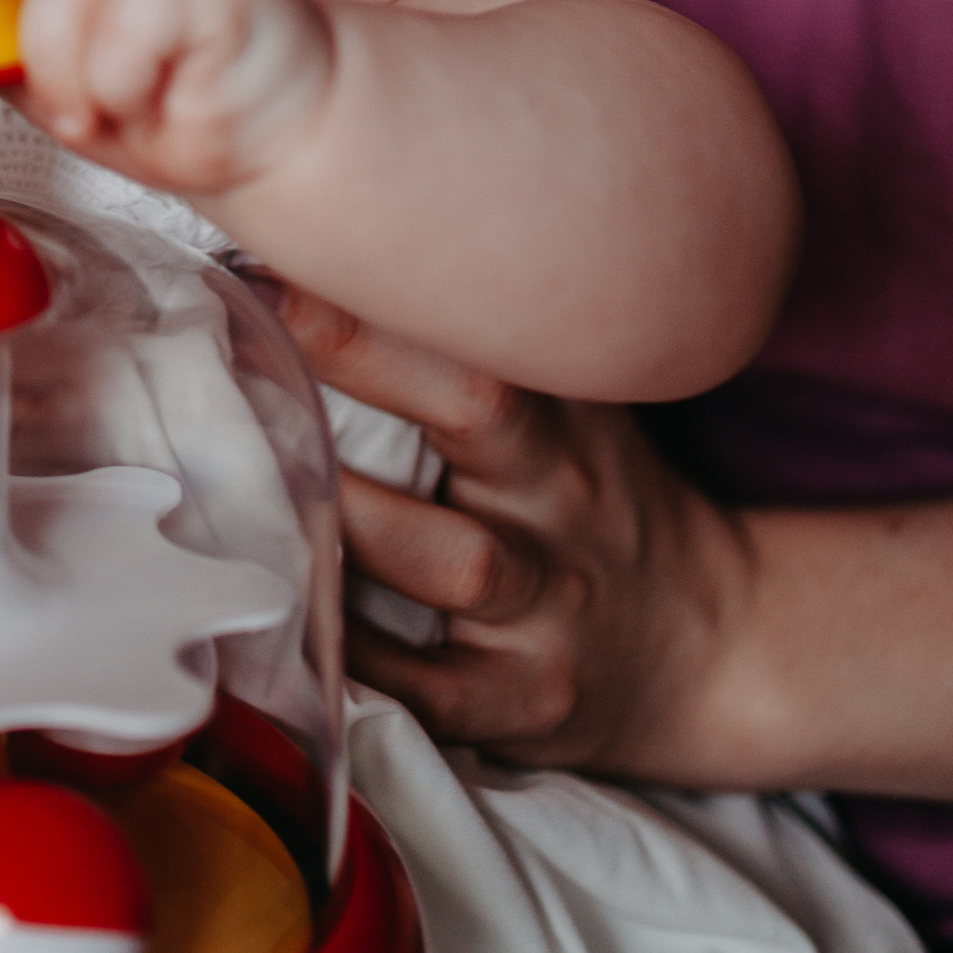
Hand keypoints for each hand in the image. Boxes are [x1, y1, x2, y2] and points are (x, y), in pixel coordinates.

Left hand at [274, 285, 753, 776]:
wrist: (706, 645)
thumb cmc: (584, 502)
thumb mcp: (562, 409)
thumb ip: (456, 349)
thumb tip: (289, 271)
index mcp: (562, 409)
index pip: (484, 326)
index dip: (383, 290)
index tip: (278, 251)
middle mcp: (561, 494)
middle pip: (483, 411)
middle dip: (361, 357)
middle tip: (247, 332)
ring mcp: (551, 604)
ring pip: (461, 561)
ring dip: (352, 524)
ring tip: (255, 490)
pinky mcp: (527, 701)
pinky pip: (438, 691)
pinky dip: (361, 665)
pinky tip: (287, 630)